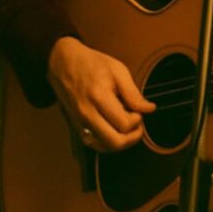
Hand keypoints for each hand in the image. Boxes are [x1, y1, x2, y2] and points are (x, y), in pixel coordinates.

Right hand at [47, 37, 154, 151]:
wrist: (63, 64)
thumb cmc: (92, 64)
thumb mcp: (118, 70)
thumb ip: (133, 93)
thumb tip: (149, 109)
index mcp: (99, 97)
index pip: (124, 124)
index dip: (137, 120)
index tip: (138, 109)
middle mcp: (88, 115)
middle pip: (115, 142)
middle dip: (132, 137)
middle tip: (137, 123)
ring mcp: (80, 123)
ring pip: (105, 147)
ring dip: (121, 141)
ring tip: (127, 126)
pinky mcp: (76, 127)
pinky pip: (95, 144)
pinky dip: (108, 142)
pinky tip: (115, 130)